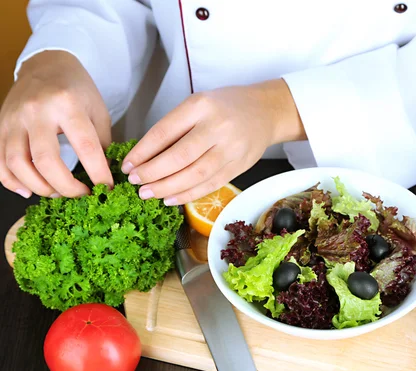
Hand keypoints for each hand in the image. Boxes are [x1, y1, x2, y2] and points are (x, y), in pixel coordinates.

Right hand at [0, 50, 112, 198]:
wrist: (46, 65)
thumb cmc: (76, 90)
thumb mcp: (97, 110)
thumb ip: (101, 143)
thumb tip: (103, 177)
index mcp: (67, 104)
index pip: (85, 146)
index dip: (98, 172)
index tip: (107, 188)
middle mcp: (37, 111)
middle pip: (46, 160)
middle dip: (66, 186)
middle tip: (81, 196)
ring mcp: (14, 119)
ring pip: (17, 163)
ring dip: (38, 186)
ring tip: (57, 194)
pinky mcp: (0, 126)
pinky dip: (12, 181)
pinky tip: (28, 190)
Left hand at [121, 79, 305, 204]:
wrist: (265, 112)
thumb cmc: (225, 106)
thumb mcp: (198, 104)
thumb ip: (176, 127)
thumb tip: (144, 157)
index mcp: (200, 106)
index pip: (164, 132)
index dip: (142, 153)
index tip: (127, 165)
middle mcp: (217, 127)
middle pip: (179, 156)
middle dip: (152, 173)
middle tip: (135, 183)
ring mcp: (231, 148)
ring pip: (195, 174)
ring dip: (168, 187)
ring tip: (148, 194)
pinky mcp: (239, 166)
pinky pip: (210, 184)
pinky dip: (188, 194)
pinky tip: (171, 199)